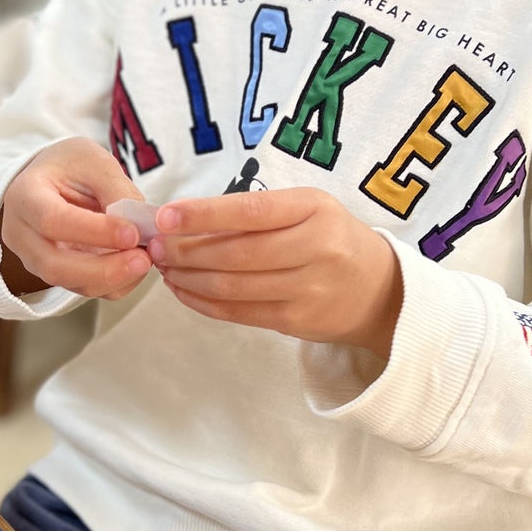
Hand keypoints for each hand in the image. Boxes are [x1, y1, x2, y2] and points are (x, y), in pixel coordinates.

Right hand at [0, 138, 153, 300]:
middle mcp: (22, 234)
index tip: (132, 233)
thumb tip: (141, 227)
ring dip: (112, 279)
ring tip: (144, 261)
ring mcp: (34, 259)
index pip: (53, 221)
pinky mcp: (55, 273)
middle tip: (142, 259)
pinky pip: (84, 288)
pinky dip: (114, 284)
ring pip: (70, 283)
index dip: (94, 232)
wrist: (51, 178)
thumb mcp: (94, 161)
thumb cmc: (70, 166)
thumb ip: (117, 191)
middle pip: (54, 266)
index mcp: (25, 196)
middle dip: (103, 269)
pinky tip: (134, 267)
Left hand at [149, 187, 403, 356]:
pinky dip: (203, 302)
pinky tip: (182, 290)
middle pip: (237, 253)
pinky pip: (238, 312)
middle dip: (186, 251)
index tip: (164, 217)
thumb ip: (255, 215)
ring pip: (233, 286)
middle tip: (154, 247)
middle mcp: (315, 248)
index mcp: (314, 209)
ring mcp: (307, 289)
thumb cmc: (329, 239)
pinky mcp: (295, 321)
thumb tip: (184, 222)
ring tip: (164, 268)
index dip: (203, 216)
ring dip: (189, 278)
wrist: (377, 289)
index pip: (250, 212)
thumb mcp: (306, 211)